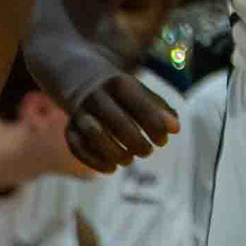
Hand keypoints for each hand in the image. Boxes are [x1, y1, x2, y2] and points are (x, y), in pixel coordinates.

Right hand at [53, 49, 179, 174]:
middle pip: (117, 122)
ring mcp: (80, 112)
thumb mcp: (140, 92)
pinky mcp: (69, 128)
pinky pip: (77, 147)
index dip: (154, 127)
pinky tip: (111, 168)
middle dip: (136, 142)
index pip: (140, 106)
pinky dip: (94, 161)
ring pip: (94, 134)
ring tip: (128, 160)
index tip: (163, 141)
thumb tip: (175, 128)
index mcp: (119, 83)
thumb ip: (160, 109)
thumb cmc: (121, 92)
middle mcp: (97, 96)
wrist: (80, 77)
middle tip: (147, 152)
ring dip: (114, 152)